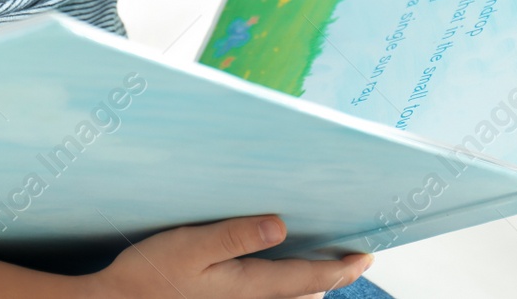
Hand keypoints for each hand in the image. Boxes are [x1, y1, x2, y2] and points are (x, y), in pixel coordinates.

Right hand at [88, 214, 372, 298]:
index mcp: (248, 285)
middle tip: (352, 260)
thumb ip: (235, 235)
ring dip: (307, 285)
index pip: (308, 278)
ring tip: (321, 269)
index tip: (366, 257)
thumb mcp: (191, 245)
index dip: (340, 268)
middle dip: (329, 277)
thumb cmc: (150, 274)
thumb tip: (279, 225)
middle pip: (302, 293)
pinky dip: (282, 289)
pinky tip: (273, 276)